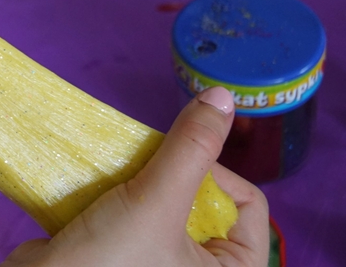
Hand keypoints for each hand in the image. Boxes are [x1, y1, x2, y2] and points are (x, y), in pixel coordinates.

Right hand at [1, 86, 268, 266]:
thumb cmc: (111, 261)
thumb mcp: (156, 202)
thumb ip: (190, 148)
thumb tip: (221, 96)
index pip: (249, 205)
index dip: (214, 172)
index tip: (170, 163)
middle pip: (206, 199)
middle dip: (169, 174)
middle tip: (138, 173)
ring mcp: (162, 262)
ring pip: (166, 201)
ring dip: (139, 181)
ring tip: (114, 179)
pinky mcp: (127, 256)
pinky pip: (136, 213)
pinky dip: (119, 195)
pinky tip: (96, 190)